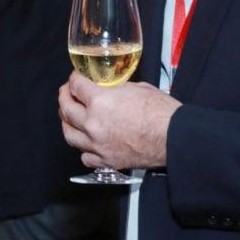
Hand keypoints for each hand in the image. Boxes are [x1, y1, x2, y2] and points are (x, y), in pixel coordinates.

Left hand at [58, 72, 178, 169]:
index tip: (76, 77)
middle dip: (65, 97)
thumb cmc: (161, 113)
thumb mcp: (137, 88)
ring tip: (69, 116)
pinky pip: (85, 156)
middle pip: (66, 109)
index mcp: (100, 102)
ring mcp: (97, 145)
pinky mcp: (107, 161)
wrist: (175, 138)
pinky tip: (86, 142)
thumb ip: (117, 89)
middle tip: (67, 92)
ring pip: (69, 134)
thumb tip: (111, 89)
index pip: (76, 86)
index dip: (74, 78)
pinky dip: (83, 148)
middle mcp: (93, 124)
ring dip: (67, 122)